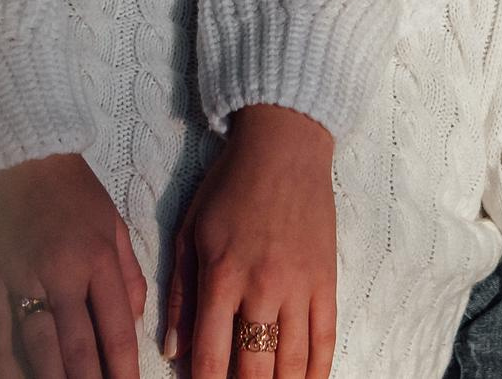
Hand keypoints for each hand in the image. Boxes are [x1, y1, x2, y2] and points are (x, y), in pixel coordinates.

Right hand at [0, 152, 145, 378]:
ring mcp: (19, 275)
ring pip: (37, 345)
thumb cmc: (70, 187)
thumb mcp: (113, 222)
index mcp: (98, 258)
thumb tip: (136, 323)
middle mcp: (62, 271)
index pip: (116, 329)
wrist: (17, 148)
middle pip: (77, 348)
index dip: (122, 371)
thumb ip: (129, 274)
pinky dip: (1, 362)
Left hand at [165, 105, 335, 378]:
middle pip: (254, 370)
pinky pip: (326, 339)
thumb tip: (174, 350)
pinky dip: (316, 371)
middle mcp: (263, 288)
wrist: (285, 146)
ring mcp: (300, 287)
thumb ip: (180, 295)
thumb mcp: (190, 231)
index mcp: (222, 275)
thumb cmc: (229, 185)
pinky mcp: (327, 281)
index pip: (211, 356)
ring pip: (292, 362)